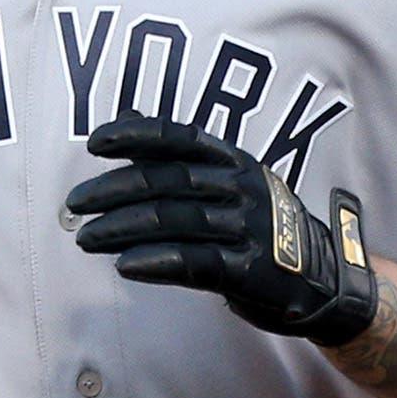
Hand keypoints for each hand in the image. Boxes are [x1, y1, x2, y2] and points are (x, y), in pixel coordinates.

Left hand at [65, 116, 379, 345]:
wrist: (321, 278)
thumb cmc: (261, 228)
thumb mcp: (232, 182)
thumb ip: (184, 158)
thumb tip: (129, 119)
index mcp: (234, 161)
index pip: (179, 137)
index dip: (136, 136)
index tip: (95, 144)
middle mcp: (241, 187)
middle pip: (167, 181)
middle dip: (113, 190)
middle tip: (75, 205)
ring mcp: (247, 228)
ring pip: (174, 220)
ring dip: (122, 228)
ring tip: (86, 238)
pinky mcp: (249, 270)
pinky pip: (194, 262)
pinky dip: (155, 261)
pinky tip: (124, 264)